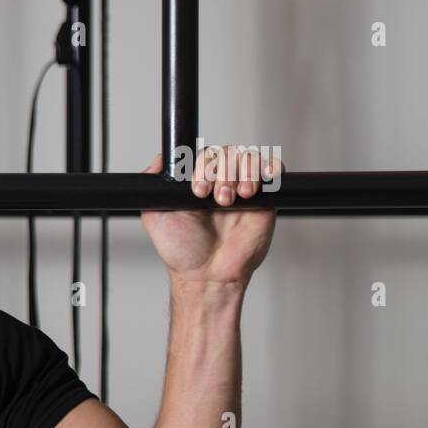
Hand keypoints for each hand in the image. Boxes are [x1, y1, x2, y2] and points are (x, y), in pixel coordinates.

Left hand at [140, 145, 278, 287]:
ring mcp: (243, 188)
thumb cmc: (183, 251)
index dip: (203, 167)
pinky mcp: (265, 198)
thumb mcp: (155, 216)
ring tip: (232, 200)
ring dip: (242, 174)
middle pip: (227, 153)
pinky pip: (274, 171)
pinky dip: (270, 169)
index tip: (198, 190)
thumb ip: (153, 188)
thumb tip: (158, 161)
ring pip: (248, 157)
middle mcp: (221, 182)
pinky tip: (257, 185)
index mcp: (198, 182)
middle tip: (216, 199)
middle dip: (221, 173)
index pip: (204, 155)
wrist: (209, 274)